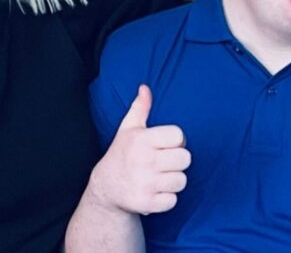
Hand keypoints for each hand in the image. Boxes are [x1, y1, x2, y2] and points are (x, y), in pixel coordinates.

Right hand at [90, 85, 190, 215]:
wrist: (105, 189)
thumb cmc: (122, 154)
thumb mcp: (128, 129)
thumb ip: (140, 107)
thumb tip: (145, 87)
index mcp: (142, 140)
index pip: (179, 136)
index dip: (176, 140)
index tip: (166, 145)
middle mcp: (143, 160)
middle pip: (185, 159)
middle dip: (177, 161)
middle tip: (164, 163)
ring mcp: (145, 183)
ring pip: (181, 181)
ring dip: (173, 181)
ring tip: (159, 177)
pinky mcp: (146, 203)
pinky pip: (173, 200)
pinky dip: (167, 199)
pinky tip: (155, 192)